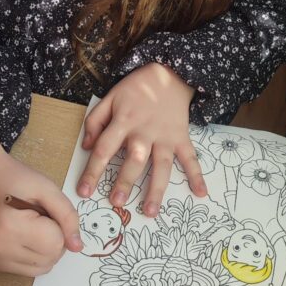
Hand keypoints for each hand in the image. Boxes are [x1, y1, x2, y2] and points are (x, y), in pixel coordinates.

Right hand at [0, 112, 81, 276]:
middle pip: (51, 258)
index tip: (44, 209)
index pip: (56, 243)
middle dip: (54, 238)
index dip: (59, 225)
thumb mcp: (46, 188)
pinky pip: (30, 270)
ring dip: (46, 249)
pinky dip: (35, 255)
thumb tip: (78, 247)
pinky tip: (24, 235)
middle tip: (38, 215)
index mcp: (10, 226)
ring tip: (31, 225)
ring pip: (43, 268)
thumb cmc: (13, 178)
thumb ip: (67, 215)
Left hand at [76, 63, 206, 217]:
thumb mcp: (110, 97)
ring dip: (156, 189)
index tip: (84, 192)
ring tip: (149, 211)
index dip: (92, 171)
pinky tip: (201, 193)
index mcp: (123, 121)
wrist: (168, 73)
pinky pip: (190, 158)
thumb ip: (95, 121)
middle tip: (116, 203)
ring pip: (161, 165)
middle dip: (125, 182)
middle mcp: (144, 132)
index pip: (104, 149)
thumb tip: (86, 146)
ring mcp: (165, 136)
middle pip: (134, 160)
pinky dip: (197, 175)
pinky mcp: (181, 137)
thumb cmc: (136, 88)